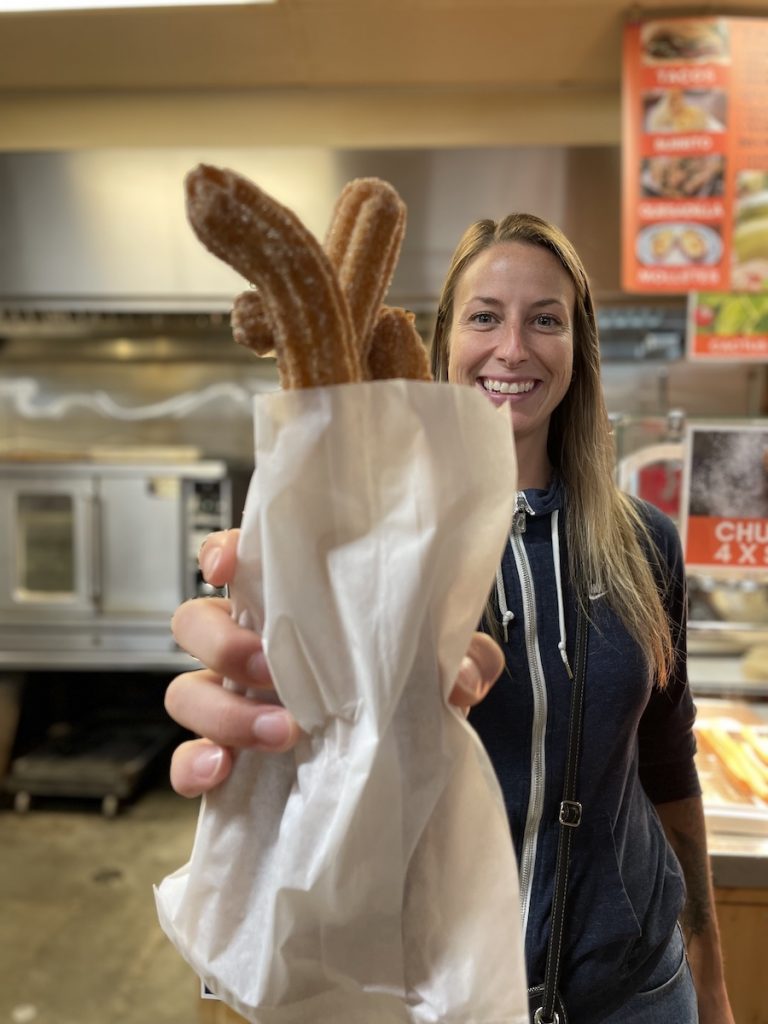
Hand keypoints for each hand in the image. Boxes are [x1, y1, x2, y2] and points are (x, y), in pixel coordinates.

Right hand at [166, 529, 503, 797]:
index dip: (223, 555)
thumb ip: (462, 657)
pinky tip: (223, 772)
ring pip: (185, 691)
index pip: (239, 562)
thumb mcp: (439, 665)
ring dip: (223, 710)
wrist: (391, 766)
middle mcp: (248, 649)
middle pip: (194, 623)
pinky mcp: (225, 758)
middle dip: (224, 642)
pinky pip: (185, 762)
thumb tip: (466, 678)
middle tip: (272, 669)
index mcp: (291, 608)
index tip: (227, 566)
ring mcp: (230, 703)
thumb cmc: (400, 689)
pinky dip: (194, 765)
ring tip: (281, 733)